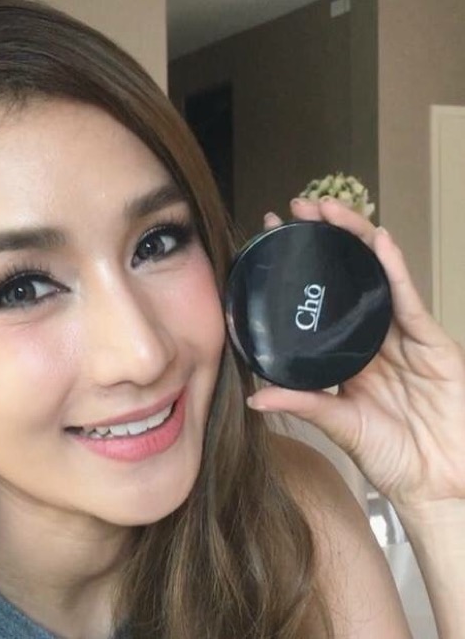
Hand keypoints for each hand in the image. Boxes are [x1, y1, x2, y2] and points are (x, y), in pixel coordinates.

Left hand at [248, 197, 464, 514]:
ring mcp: (401, 336)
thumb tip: (254, 397)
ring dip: (353, 239)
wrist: (438, 483)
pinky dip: (395, 268)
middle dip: (322, 240)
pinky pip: (409, 299)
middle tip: (295, 210)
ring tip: (327, 209)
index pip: (316, 303)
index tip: (266, 243)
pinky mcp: (430, 342)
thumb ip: (303, 404)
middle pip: (345, 279)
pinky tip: (377, 239)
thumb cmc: (391, 457)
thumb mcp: (339, 426)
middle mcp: (370, 338)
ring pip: (375, 277)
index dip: (295, 273)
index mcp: (344, 355)